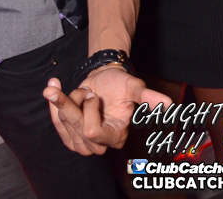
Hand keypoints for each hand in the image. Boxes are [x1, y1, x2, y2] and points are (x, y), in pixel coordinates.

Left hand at [43, 66, 169, 154]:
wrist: (104, 79)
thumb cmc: (119, 84)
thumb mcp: (133, 86)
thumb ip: (147, 97)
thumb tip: (168, 104)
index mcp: (116, 135)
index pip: (93, 132)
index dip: (89, 109)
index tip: (93, 93)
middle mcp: (100, 144)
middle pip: (76, 128)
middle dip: (74, 103)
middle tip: (86, 89)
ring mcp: (84, 142)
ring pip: (64, 124)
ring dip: (64, 102)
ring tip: (75, 88)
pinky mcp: (70, 135)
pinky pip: (56, 122)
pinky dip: (54, 104)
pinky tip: (54, 88)